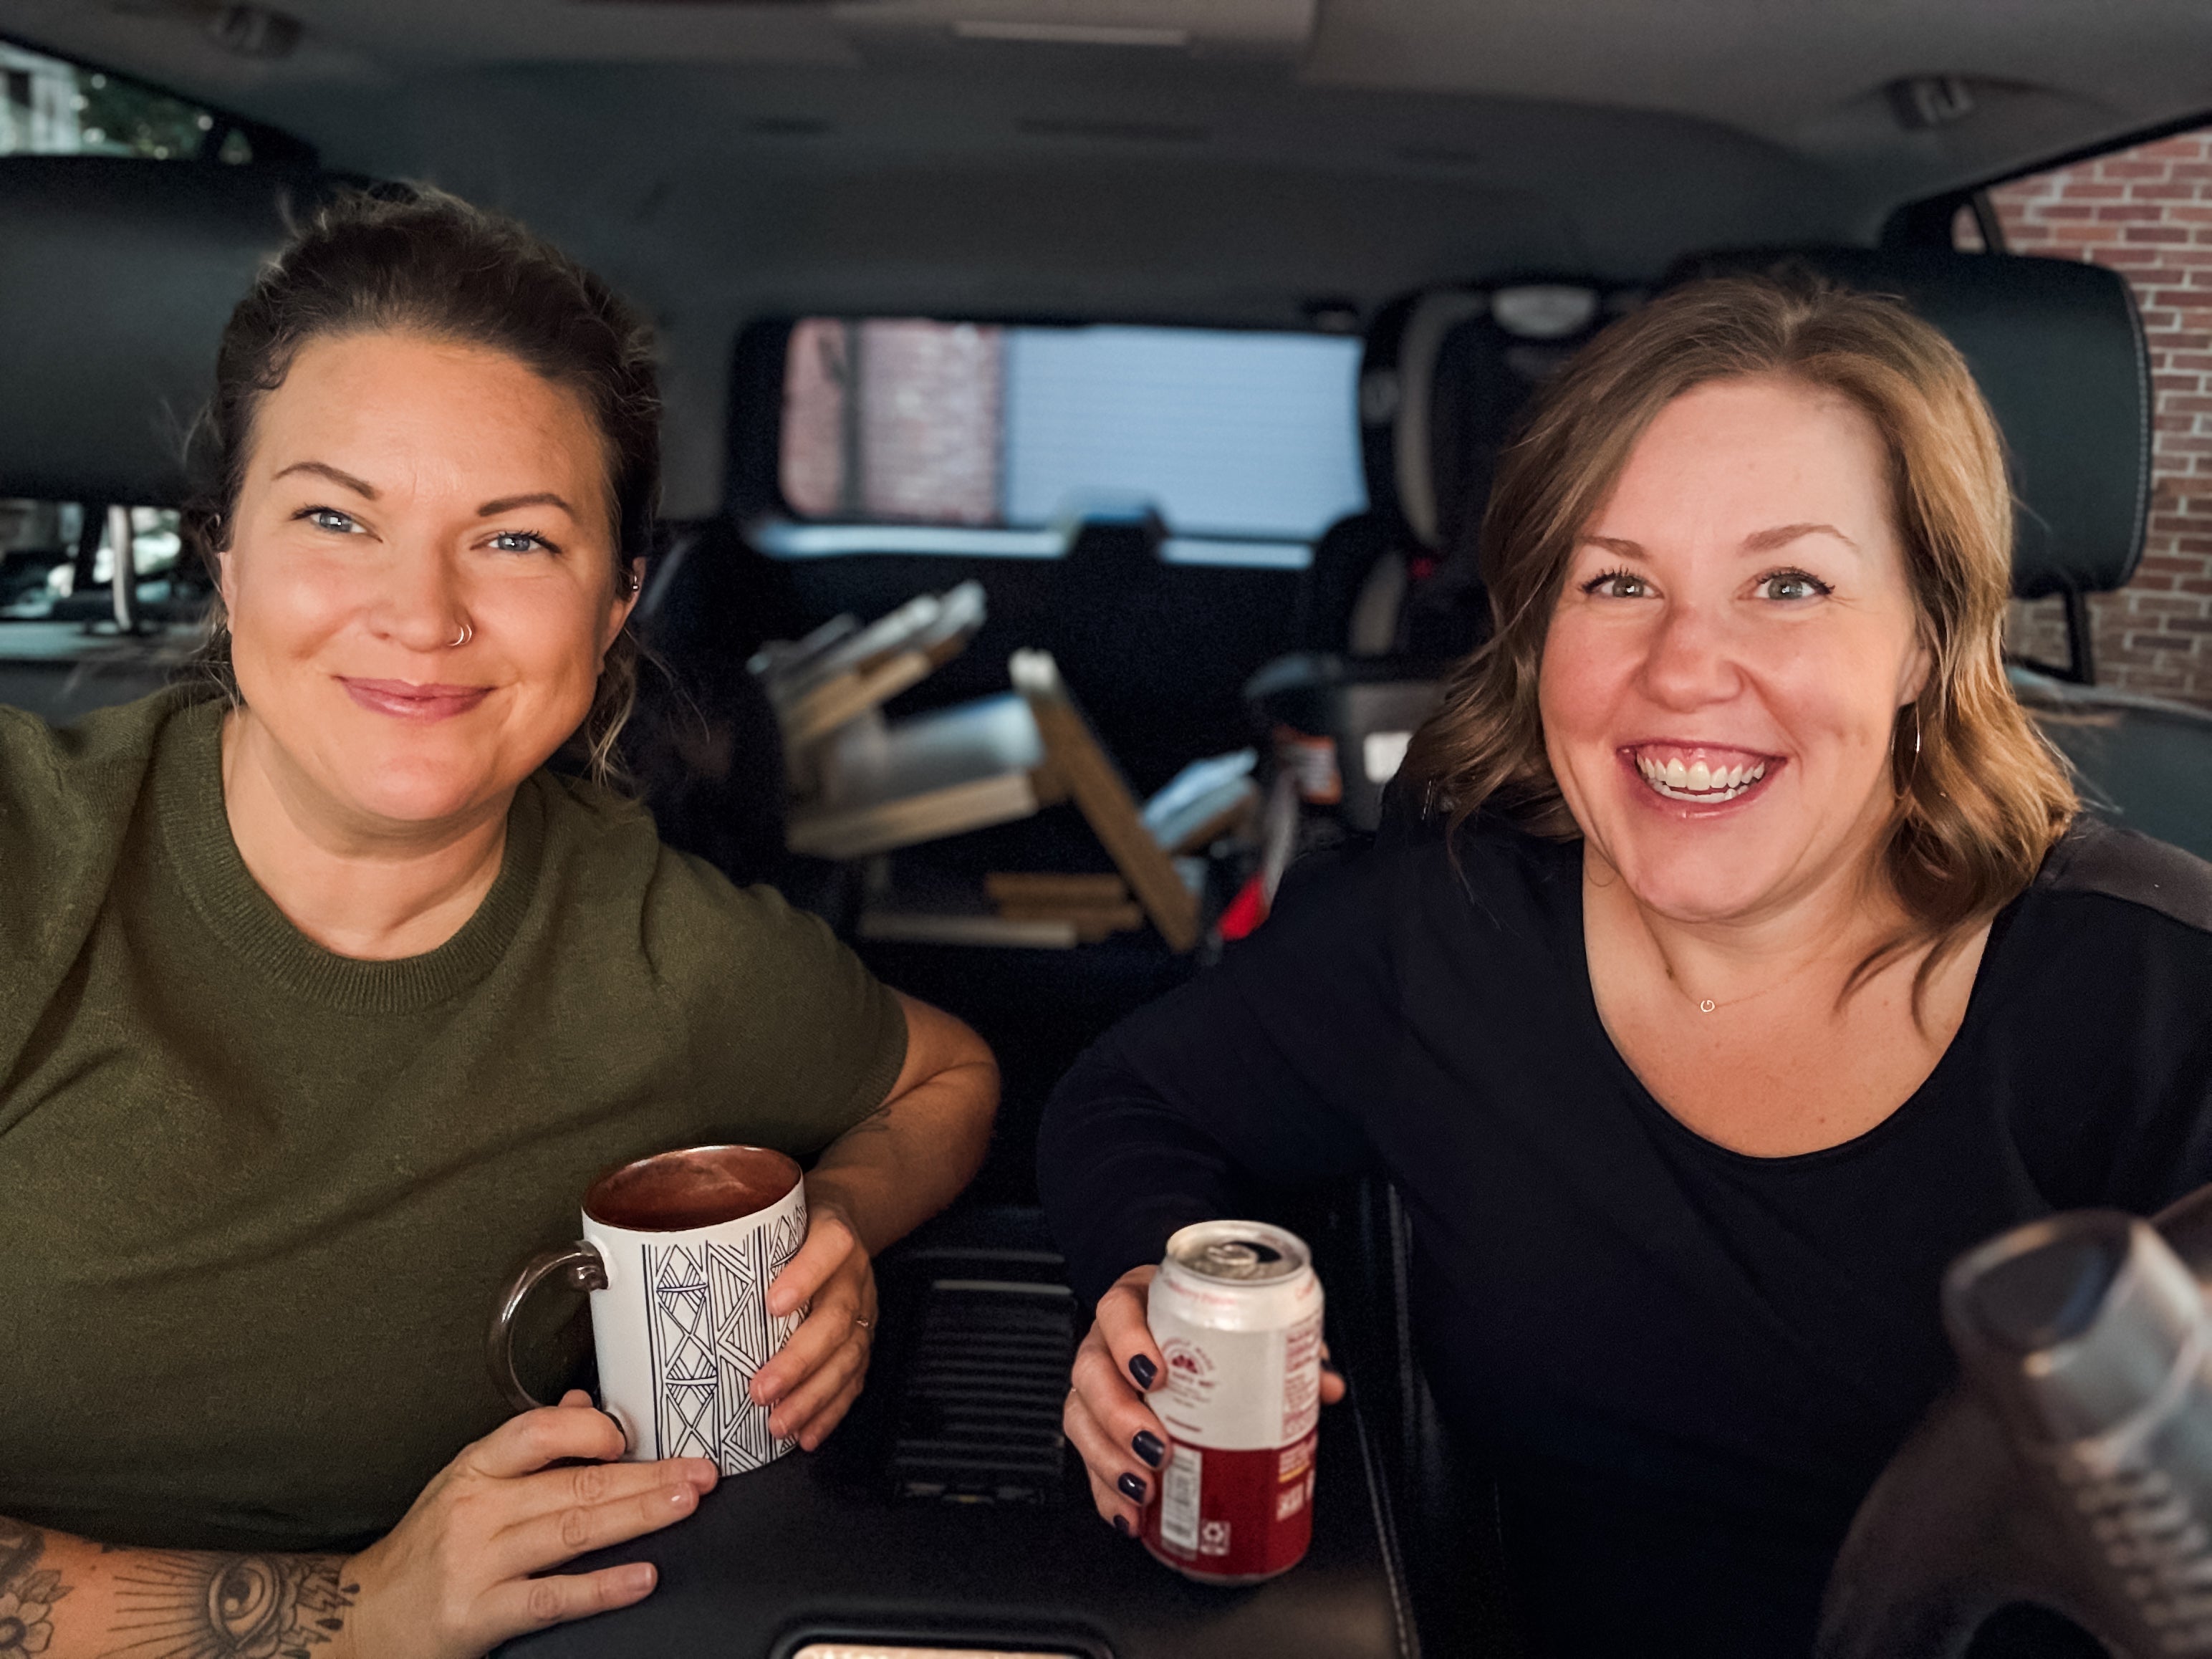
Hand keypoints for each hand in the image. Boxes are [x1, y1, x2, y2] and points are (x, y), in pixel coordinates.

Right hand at [336, 1390, 715, 1658]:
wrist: (363, 1617)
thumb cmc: (425, 1548)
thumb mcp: (467, 1483)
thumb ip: (528, 1446)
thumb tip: (586, 1408)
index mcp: (476, 1469)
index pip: (536, 1433)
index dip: (590, 1429)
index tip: (635, 1435)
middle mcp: (477, 1510)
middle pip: (575, 1484)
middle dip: (648, 1475)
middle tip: (700, 1471)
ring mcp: (479, 1563)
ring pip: (572, 1531)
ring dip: (638, 1516)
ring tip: (685, 1504)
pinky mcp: (480, 1614)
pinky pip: (551, 1598)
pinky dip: (601, 1588)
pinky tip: (641, 1576)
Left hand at [751, 1191, 877, 1449]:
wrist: (837, 1227)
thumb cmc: (791, 1225)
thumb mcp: (768, 1212)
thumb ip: (728, 1228)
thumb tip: (652, 1256)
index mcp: (832, 1233)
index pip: (829, 1247)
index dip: (806, 1276)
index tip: (773, 1305)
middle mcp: (853, 1274)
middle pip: (836, 1317)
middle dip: (799, 1360)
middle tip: (760, 1390)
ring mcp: (864, 1310)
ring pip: (848, 1356)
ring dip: (813, 1396)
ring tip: (778, 1424)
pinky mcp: (862, 1339)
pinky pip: (854, 1378)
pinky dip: (831, 1411)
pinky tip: (807, 1434)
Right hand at [1065, 1265, 1347, 1535]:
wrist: (1174, 1320)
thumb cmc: (1199, 1322)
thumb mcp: (1234, 1321)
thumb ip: (1278, 1345)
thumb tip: (1323, 1384)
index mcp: (1138, 1306)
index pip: (1117, 1312)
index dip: (1129, 1343)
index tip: (1157, 1374)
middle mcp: (1107, 1342)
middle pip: (1091, 1372)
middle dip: (1119, 1417)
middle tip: (1158, 1447)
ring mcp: (1097, 1384)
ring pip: (1080, 1417)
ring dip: (1108, 1459)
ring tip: (1144, 1488)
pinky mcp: (1096, 1425)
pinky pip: (1087, 1458)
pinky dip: (1105, 1491)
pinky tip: (1130, 1514)